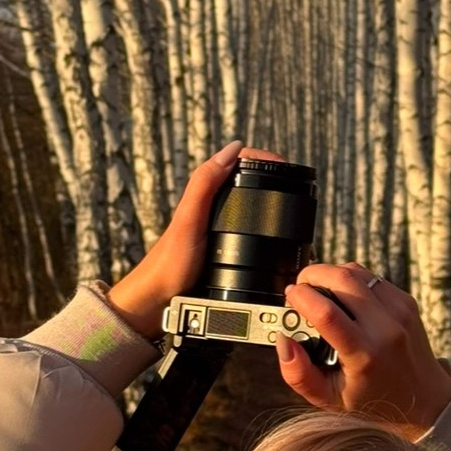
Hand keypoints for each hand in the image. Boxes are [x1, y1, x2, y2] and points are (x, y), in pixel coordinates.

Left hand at [106, 142, 283, 339]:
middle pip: (245, 179)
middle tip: (293, 181)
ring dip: (266, 197)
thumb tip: (232, 150)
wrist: (158, 300)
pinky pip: (245, 228)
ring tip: (288, 200)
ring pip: (246, 203)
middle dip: (269, 175)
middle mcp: (210, 207)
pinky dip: (260, 224)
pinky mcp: (220, 247)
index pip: (236, 162)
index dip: (261, 158)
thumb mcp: (189, 219)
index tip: (283, 165)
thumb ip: (205, 185)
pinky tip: (270, 234)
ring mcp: (216, 227)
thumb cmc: (170, 263)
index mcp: (204, 193)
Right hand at [277, 262, 450, 441]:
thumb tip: (284, 340)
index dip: (301, 297)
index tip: (289, 296)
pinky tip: (343, 298)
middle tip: (301, 288)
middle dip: (312, 275)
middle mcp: (385, 329)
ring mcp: (399, 311)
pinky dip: (350, 280)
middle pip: (341, 280)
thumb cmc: (373, 401)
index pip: (327, 314)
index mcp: (365, 356)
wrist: (424, 399)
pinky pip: (370, 277)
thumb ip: (299, 374)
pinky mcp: (406, 301)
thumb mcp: (329, 399)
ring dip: (330, 274)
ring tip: (319, 292)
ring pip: (355, 272)